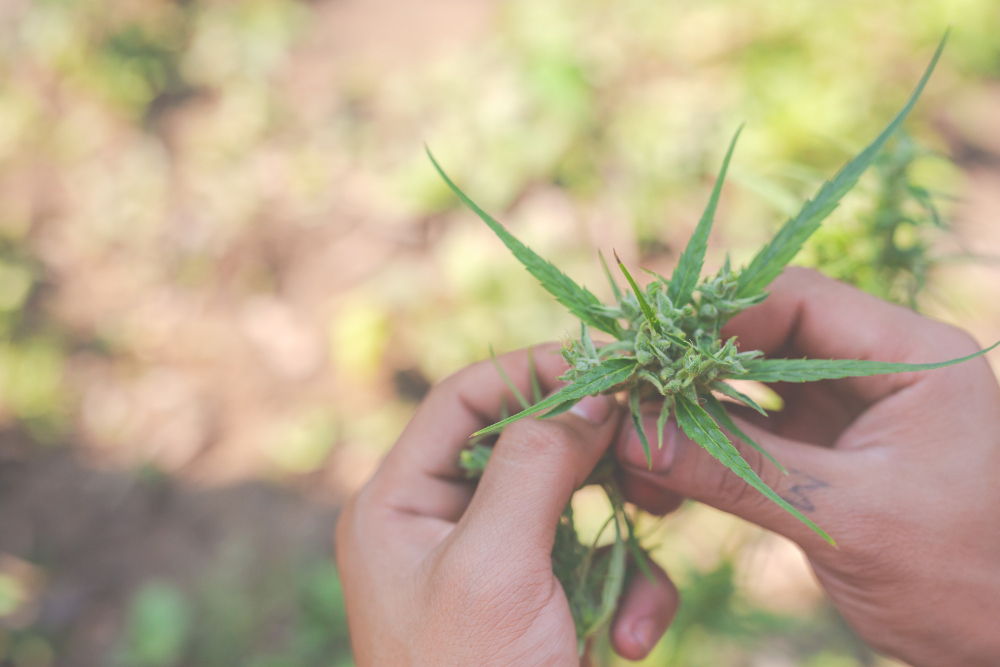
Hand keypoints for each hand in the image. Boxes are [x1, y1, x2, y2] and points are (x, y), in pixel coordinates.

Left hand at [336, 346, 677, 665]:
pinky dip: (628, 594)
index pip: (465, 399)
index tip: (609, 371)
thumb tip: (589, 394)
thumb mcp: (495, 565)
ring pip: (574, 507)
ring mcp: (490, 566)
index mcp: (399, 503)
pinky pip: (592, 564)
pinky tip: (633, 641)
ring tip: (634, 603)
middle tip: (649, 457)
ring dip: (622, 547)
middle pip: (526, 445)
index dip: (534, 372)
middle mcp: (439, 524)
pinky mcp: (536, 604)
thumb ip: (536, 463)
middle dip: (593, 463)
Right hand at [616, 267, 999, 666]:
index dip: (717, 319)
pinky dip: (708, 442)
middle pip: (764, 334)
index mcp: (911, 354)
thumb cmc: (959, 581)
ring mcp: (850, 407)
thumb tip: (631, 435)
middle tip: (627, 393)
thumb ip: (737, 469)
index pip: (797, 298)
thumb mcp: (845, 518)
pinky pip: (753, 427)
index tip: (651, 356)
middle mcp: (878, 366)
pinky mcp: (827, 449)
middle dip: (693, 367)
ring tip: (636, 436)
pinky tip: (666, 466)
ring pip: (750, 381)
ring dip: (693, 408)